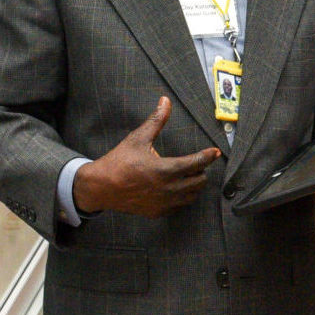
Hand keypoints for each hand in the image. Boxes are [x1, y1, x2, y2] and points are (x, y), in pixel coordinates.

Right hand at [72, 97, 220, 216]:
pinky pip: (179, 206)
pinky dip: (182, 197)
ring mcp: (163, 203)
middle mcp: (168, 189)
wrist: (100, 187)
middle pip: (200, 181)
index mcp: (166, 170)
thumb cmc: (119, 161)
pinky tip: (176, 188)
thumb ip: (156, 120)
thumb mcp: (138, 138)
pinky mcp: (157, 212)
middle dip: (201, 171)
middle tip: (197, 163)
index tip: (215, 152)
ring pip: (192, 196)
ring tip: (189, 175)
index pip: (197, 163)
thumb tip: (165, 101)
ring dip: (194, 185)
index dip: (208, 156)